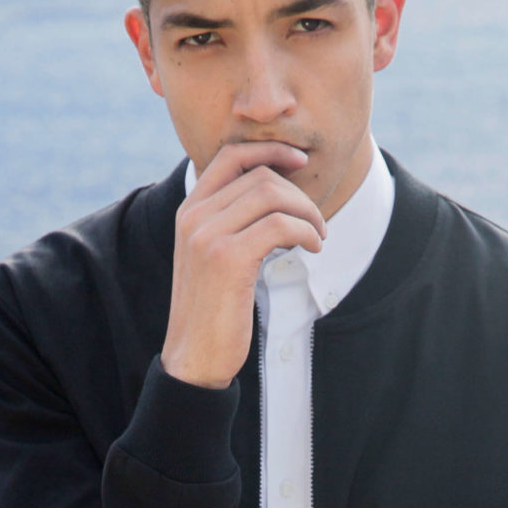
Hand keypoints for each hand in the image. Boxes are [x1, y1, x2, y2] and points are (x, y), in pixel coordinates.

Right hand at [161, 142, 326, 390]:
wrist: (194, 357)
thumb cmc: (211, 312)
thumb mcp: (210, 258)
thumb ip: (228, 223)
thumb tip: (270, 196)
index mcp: (189, 210)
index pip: (231, 155)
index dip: (269, 149)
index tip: (298, 161)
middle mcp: (194, 216)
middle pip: (259, 175)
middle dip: (299, 194)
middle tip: (316, 222)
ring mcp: (208, 235)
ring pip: (272, 194)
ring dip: (307, 212)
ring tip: (318, 236)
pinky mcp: (229, 258)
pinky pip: (281, 225)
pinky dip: (305, 231)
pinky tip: (313, 247)